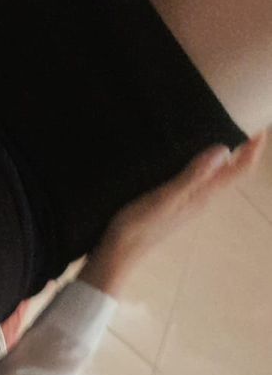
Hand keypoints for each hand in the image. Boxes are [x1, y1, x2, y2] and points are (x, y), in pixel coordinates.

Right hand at [79, 131, 267, 295]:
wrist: (116, 255)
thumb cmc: (137, 227)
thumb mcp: (164, 198)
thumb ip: (192, 176)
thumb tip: (224, 150)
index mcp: (203, 196)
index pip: (240, 170)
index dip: (254, 148)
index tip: (259, 125)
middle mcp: (201, 199)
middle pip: (233, 172)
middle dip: (243, 147)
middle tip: (241, 119)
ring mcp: (188, 202)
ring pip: (216, 175)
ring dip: (225, 155)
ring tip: (219, 129)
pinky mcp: (174, 203)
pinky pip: (199, 179)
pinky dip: (204, 163)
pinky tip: (190, 154)